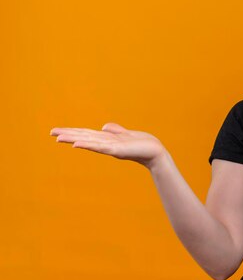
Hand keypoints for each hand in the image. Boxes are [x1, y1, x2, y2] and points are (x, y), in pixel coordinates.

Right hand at [50, 122, 167, 169]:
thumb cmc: (142, 144)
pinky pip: (100, 147)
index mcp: (107, 139)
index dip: (72, 132)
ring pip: (89, 142)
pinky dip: (88, 145)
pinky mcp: (117, 150)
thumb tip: (103, 126)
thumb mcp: (126, 134)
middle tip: (51, 133)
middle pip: (84, 137)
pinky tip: (77, 144)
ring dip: (74, 139)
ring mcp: (111, 147)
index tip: (56, 131)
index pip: (86, 134)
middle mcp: (106, 143)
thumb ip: (114, 130)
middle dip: (68, 135)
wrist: (155, 152)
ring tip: (59, 138)